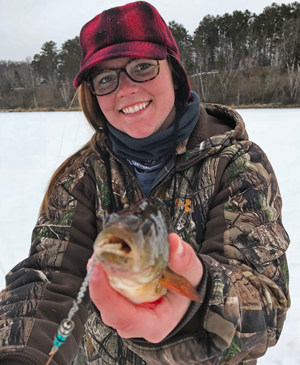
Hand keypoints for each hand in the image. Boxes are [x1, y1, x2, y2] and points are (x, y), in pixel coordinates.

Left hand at [88, 233, 202, 342]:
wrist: (189, 290)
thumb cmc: (190, 287)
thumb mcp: (193, 273)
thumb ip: (184, 260)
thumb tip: (172, 242)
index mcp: (156, 324)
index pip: (125, 319)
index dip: (106, 297)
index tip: (98, 271)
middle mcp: (137, 323)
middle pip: (110, 309)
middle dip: (99, 283)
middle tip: (98, 256)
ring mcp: (128, 313)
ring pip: (107, 301)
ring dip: (100, 277)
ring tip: (101, 254)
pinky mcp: (124, 302)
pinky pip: (109, 292)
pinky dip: (105, 275)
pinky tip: (105, 259)